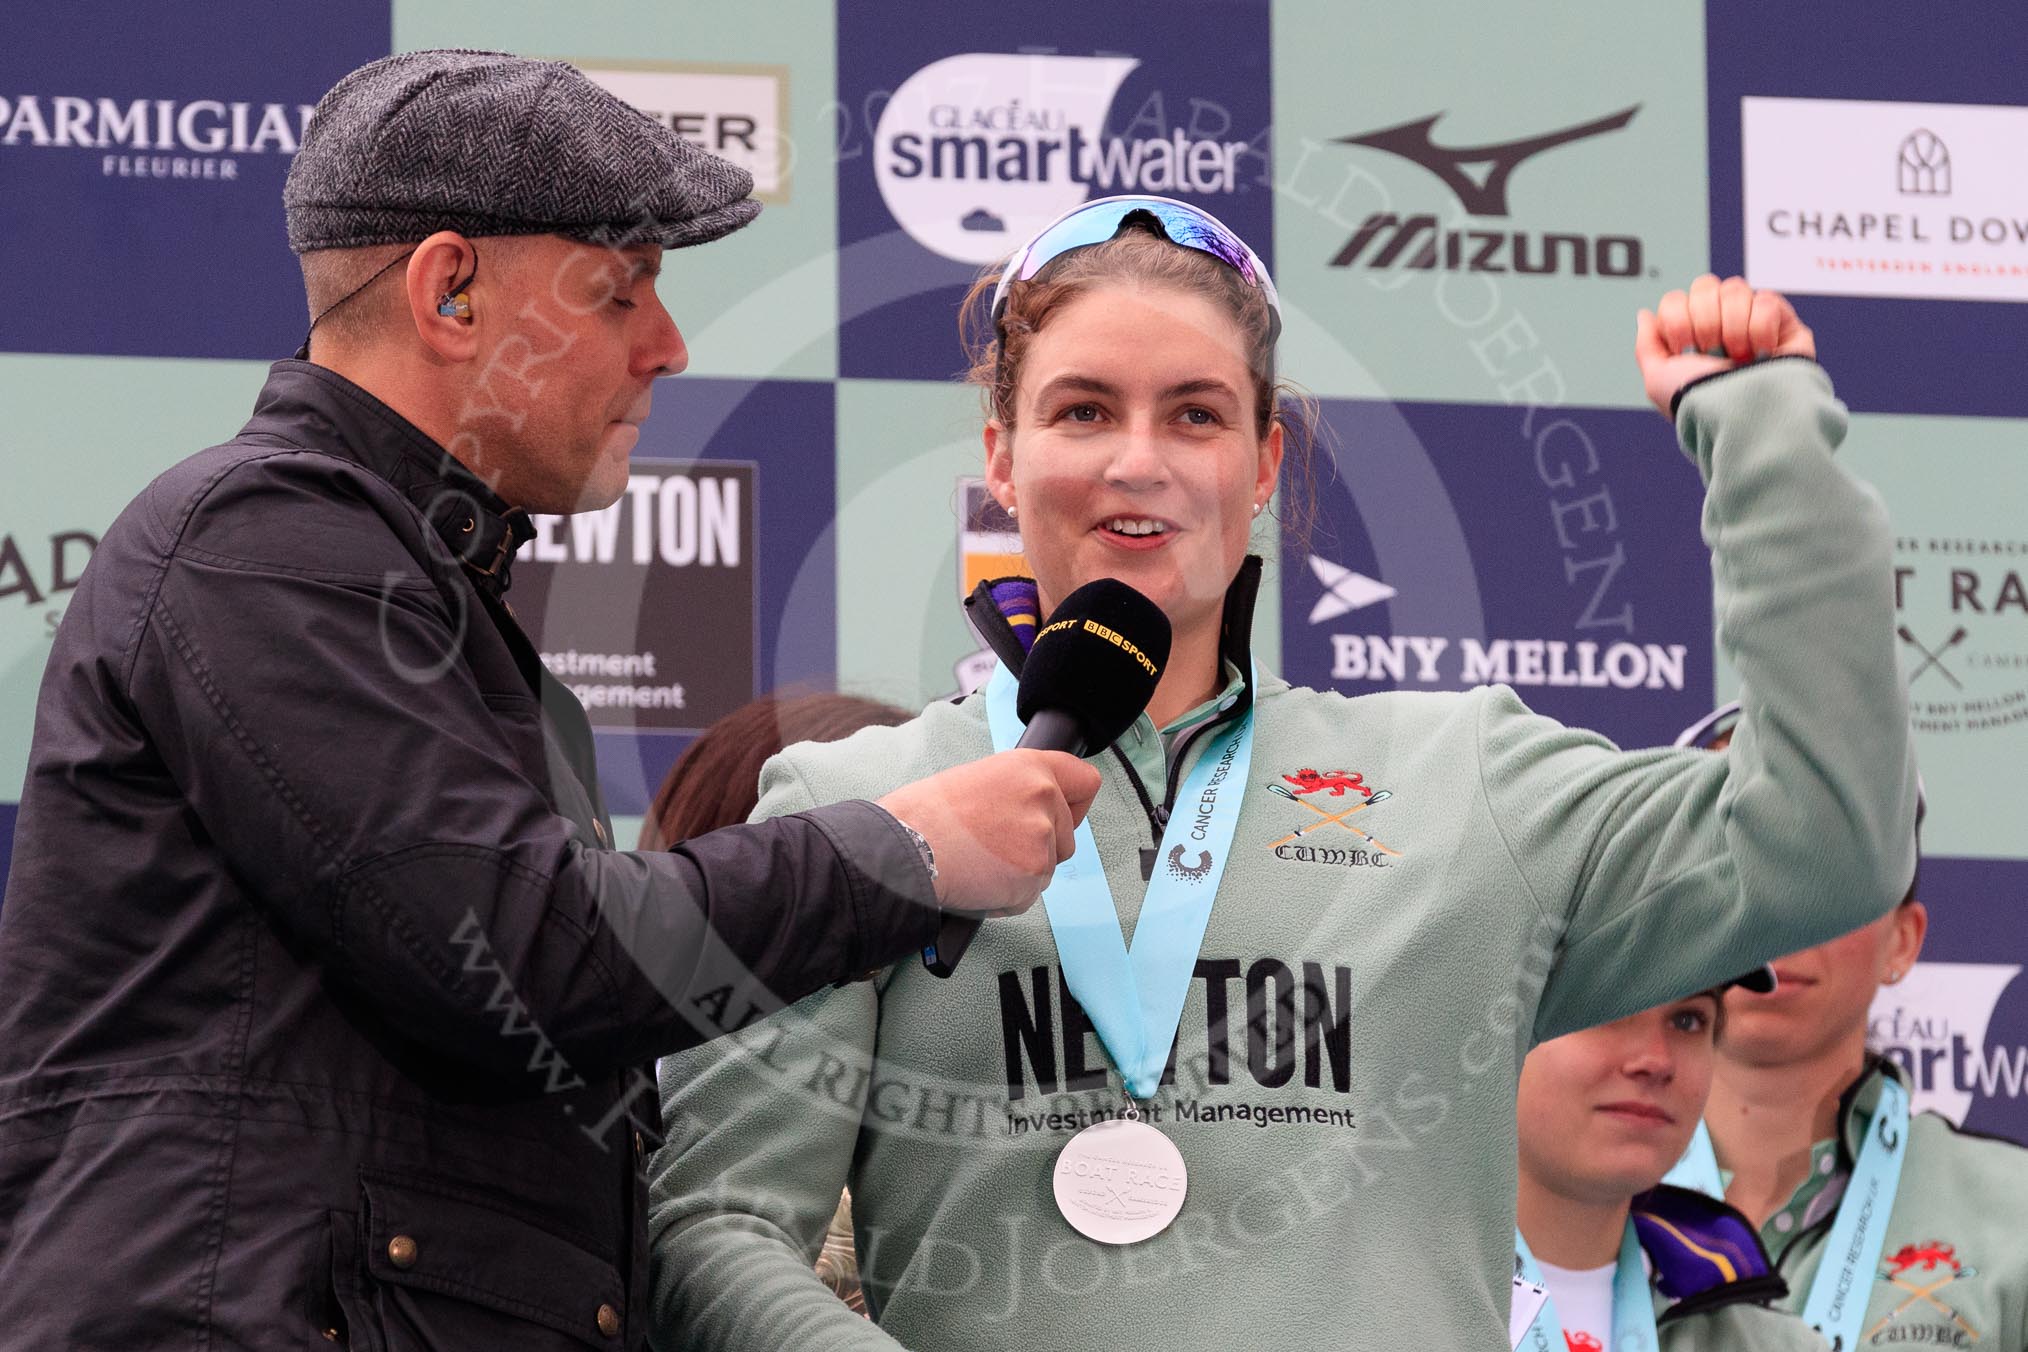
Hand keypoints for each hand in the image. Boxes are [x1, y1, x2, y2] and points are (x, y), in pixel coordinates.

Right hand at [876, 750, 1100, 916]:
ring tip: (979, 862)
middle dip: (1039, 849)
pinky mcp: (1034, 872)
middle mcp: (1043, 795)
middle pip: (1068, 836)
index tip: (1062, 815)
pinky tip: (978, 880)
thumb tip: (1027, 810)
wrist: (906, 847)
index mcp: (1029, 766)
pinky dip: (1006, 897)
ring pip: (1047, 868)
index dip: (1075, 804)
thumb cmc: (926, 815)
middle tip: (995, 848)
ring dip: (1020, 875)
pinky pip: (1029, 894)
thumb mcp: (977, 779)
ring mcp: (1042, 836)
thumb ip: (1015, 791)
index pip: (1085, 781)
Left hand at [1635, 274, 1814, 417]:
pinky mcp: (1783, 321)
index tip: (1685, 351)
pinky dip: (1761, 329)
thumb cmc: (1699, 402)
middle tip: (1712, 353)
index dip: (1677, 322)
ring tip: (1739, 358)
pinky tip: (1763, 353)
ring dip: (1733, 328)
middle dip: (1704, 321)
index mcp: (1689, 335)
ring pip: (1735, 289)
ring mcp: (1750, 320)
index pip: (1675, 299)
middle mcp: (1719, 323)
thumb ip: (1648, 345)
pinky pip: (1766, 300)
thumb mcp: (1658, 380)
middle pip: (1704, 285)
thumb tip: (1646, 314)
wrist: (1742, 414)